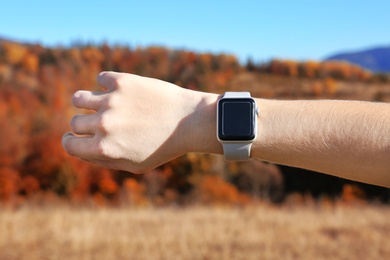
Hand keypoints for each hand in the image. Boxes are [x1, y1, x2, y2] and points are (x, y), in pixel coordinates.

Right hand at [62, 71, 213, 172]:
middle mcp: (103, 125)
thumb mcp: (135, 165)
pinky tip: (120, 91)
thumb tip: (82, 150)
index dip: (71, 141)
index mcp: (103, 149)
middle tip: (102, 123)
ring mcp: (111, 101)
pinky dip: (106, 84)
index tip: (76, 137)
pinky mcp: (122, 82)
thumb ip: (104, 160)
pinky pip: (101, 79)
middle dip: (84, 125)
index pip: (69, 145)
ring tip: (101, 103)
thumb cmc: (163, 147)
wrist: (189, 121)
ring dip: (85, 102)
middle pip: (75, 122)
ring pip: (79, 98)